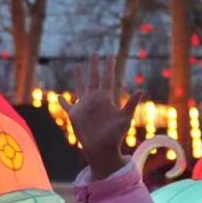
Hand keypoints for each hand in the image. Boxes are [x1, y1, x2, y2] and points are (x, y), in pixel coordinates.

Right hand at [62, 56, 140, 180]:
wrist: (102, 149)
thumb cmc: (115, 135)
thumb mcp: (125, 118)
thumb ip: (131, 103)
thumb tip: (142, 90)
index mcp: (106, 98)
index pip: (107, 78)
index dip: (109, 67)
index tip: (110, 55)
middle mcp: (95, 99)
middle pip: (94, 78)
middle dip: (94, 66)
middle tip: (94, 53)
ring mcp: (84, 106)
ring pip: (80, 87)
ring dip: (78, 77)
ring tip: (76, 66)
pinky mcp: (75, 115)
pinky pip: (67, 106)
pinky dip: (63, 102)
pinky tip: (59, 96)